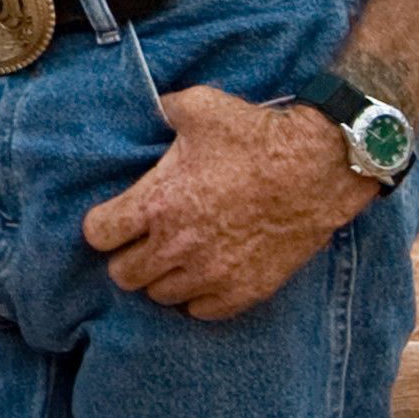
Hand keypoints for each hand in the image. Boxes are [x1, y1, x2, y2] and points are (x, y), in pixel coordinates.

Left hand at [81, 82, 374, 321]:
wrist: (320, 166)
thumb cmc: (257, 135)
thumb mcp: (200, 105)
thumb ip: (164, 110)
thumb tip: (155, 108)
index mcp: (156, 203)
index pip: (98, 235)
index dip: (104, 226)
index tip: (117, 220)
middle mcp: (177, 246)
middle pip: (123, 274)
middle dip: (129, 256)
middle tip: (146, 241)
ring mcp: (212, 273)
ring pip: (160, 295)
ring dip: (163, 277)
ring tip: (178, 257)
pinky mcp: (245, 291)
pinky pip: (202, 311)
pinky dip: (199, 297)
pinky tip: (206, 275)